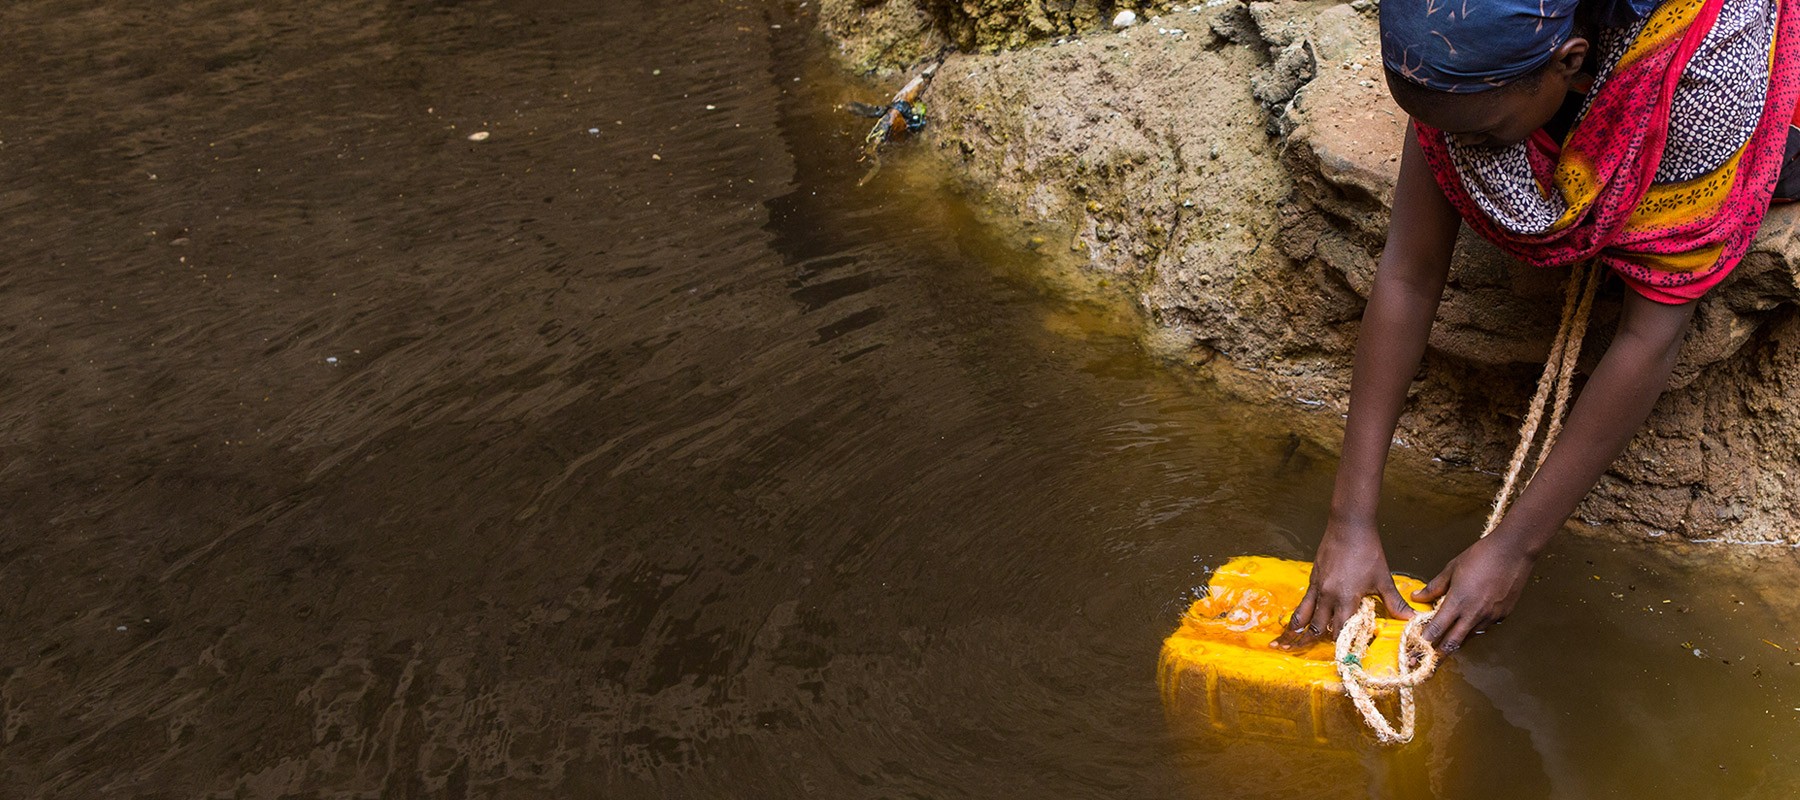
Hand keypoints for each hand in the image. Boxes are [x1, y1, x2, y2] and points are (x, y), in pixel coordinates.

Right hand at [1273, 519, 1413, 649]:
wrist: (1349, 526)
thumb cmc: (1368, 552)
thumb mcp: (1383, 579)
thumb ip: (1395, 603)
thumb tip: (1413, 620)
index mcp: (1345, 598)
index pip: (1340, 630)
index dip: (1342, 645)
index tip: (1343, 657)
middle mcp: (1327, 596)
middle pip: (1318, 627)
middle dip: (1317, 641)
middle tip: (1316, 651)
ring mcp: (1317, 587)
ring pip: (1304, 616)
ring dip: (1299, 631)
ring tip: (1285, 645)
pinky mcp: (1312, 579)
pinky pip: (1303, 602)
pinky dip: (1299, 615)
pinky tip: (1295, 622)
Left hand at [1413, 535, 1535, 651]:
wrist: (1513, 551)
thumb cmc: (1482, 556)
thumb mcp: (1452, 569)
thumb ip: (1434, 587)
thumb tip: (1418, 597)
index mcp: (1458, 601)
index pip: (1436, 629)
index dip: (1424, 641)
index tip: (1415, 648)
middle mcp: (1474, 613)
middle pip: (1452, 643)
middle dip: (1438, 654)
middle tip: (1427, 660)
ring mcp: (1490, 616)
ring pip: (1469, 637)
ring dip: (1457, 640)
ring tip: (1446, 641)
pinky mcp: (1502, 615)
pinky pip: (1484, 627)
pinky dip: (1473, 628)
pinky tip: (1468, 622)